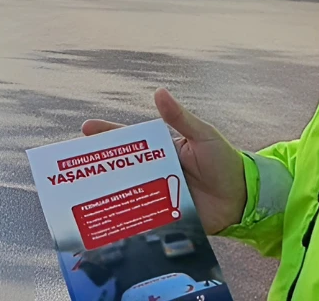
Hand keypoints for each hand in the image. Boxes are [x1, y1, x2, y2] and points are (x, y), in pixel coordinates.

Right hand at [82, 89, 246, 234]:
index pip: (131, 141)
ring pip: (128, 195)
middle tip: (74, 168)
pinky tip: (109, 225)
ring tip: (83, 199)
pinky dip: (127, 221)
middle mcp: (156, 172)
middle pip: (123, 169)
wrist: (244, 197)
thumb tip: (159, 92)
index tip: (85, 129)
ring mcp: (159, 195)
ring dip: (108, 196)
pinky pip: (143, 219)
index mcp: (162, 150)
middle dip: (99, 168)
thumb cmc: (225, 161)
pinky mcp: (165, 217)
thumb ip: (181, 118)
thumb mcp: (203, 136)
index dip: (108, 135)